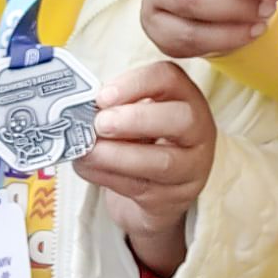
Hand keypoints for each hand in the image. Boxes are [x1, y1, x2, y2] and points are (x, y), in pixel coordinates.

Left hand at [75, 60, 216, 277]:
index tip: (103, 96)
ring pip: (162, 161)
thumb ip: (118, 107)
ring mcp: (190, 167)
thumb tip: (80, 107)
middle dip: (138, 119)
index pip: (170, 79)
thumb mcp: (137, 116)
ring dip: (117, 155)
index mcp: (186, 98)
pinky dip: (107, 176)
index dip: (137, 84)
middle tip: (101, 123)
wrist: (156, 192)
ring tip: (88, 150)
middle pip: (182, 119)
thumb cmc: (143, 142)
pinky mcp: (172, 199)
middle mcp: (198, 130)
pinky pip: (140, 187)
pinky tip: (87, 167)